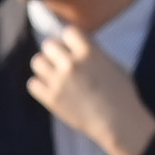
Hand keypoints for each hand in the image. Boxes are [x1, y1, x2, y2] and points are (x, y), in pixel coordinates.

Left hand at [27, 29, 154, 154]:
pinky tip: (51, 91)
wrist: (118, 122)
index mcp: (89, 52)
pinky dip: (40, 86)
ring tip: (55, 76)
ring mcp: (59, 81)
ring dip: (45, 67)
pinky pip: (33, 84)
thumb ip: (93, 52)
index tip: (74, 50)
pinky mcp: (51, 99)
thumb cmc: (121, 94)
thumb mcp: (112, 64)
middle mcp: (71, 63)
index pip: (68, 32)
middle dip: (55, 53)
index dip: (70, 41)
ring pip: (37, 62)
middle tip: (63, 64)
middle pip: (49, 45)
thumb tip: (77, 45)